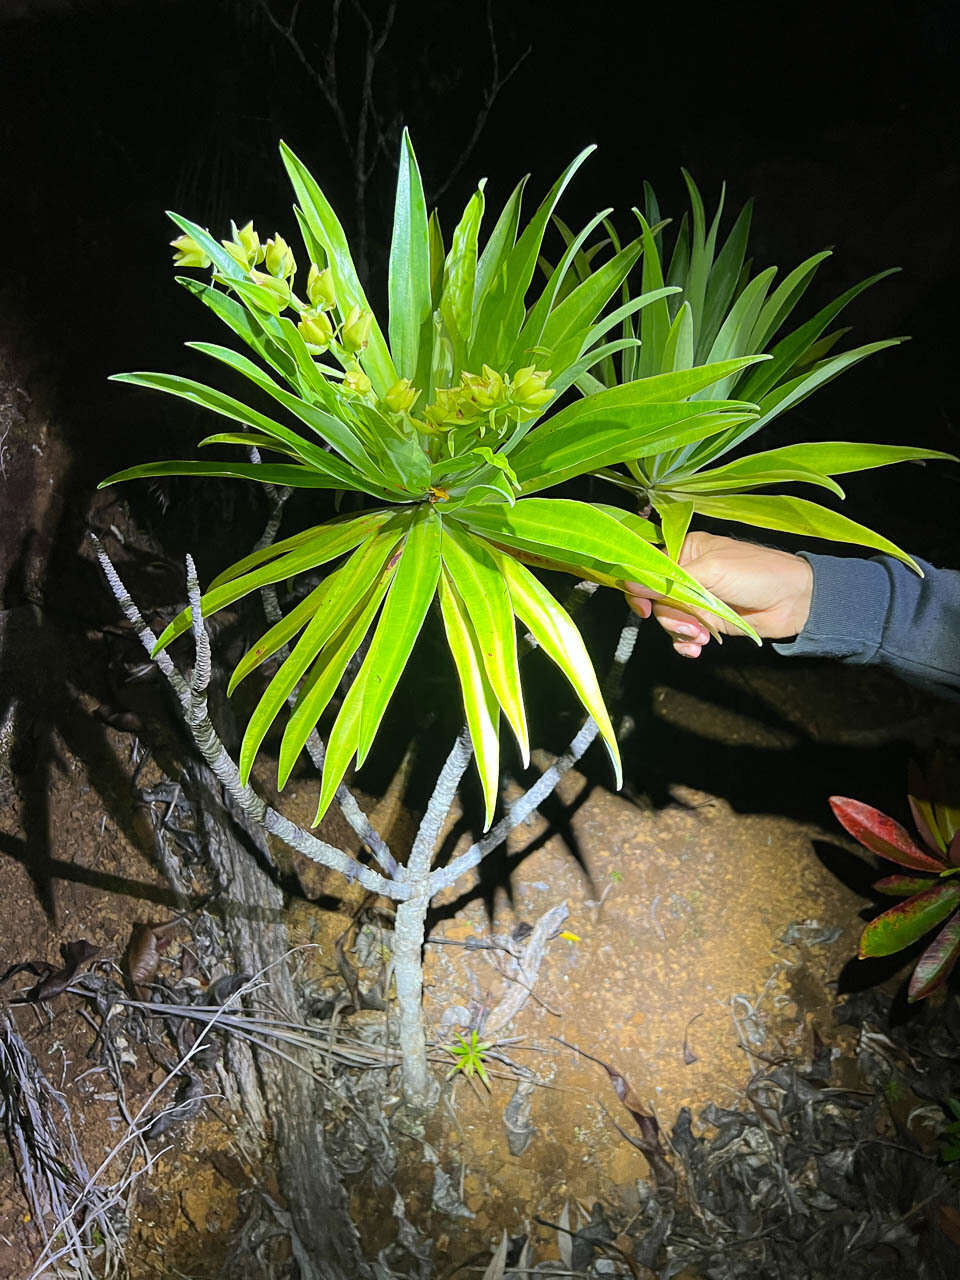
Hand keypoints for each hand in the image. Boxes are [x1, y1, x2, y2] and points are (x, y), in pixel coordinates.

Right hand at [625, 531, 813, 657]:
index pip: (649, 567)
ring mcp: (697, 599)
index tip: (644, 608)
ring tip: (702, 637)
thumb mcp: (711, 572)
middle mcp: (687, 574)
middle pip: (656, 599)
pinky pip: (683, 635)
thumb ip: (670, 582)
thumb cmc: (757, 574)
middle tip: (691, 626)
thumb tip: (628, 582)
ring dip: (681, 632)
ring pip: (668, 620)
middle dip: (670, 617)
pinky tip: (698, 648)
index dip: (641, 588)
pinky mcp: (707, 621)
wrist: (795, 600)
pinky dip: (686, 643)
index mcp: (686, 551)